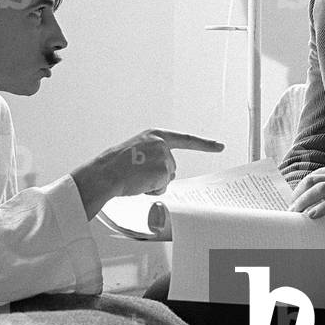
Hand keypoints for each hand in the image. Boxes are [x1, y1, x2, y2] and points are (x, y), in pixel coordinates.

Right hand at [71, 129, 223, 217]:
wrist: (105, 172)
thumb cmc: (114, 165)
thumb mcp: (135, 150)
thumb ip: (152, 155)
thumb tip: (164, 172)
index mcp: (155, 135)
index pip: (186, 139)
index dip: (204, 144)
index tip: (220, 146)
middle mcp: (162, 143)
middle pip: (171, 166)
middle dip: (157, 175)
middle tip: (137, 174)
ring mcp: (164, 156)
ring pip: (167, 177)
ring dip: (153, 182)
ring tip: (135, 177)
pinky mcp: (163, 169)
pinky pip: (162, 187)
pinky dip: (151, 189)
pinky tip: (138, 183)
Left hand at [288, 162, 324, 226]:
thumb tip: (315, 203)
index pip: (313, 176)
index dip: (300, 188)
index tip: (292, 201)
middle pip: (312, 181)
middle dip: (297, 195)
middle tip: (289, 210)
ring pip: (319, 190)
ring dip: (304, 202)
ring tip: (295, 214)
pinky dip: (320, 209)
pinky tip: (312, 216)